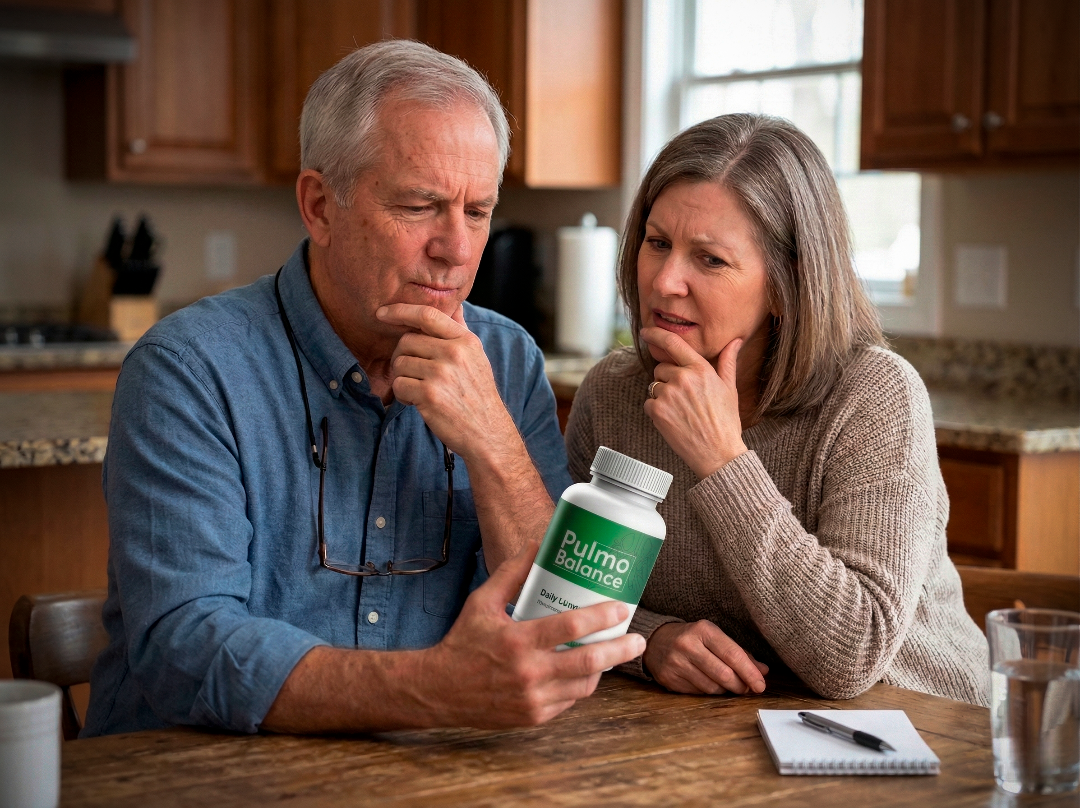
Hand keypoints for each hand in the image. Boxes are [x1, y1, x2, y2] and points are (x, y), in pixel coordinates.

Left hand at [377, 303, 518, 460]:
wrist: (488, 433)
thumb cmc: (477, 395)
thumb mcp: (477, 357)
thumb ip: (461, 331)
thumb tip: (455, 305)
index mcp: (466, 341)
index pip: (427, 314)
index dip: (401, 310)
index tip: (383, 313)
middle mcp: (455, 353)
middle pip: (407, 341)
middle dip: (403, 357)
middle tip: (414, 374)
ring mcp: (442, 373)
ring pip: (399, 363)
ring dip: (402, 379)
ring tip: (420, 391)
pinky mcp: (430, 395)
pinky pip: (399, 385)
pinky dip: (402, 396)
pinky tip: (418, 403)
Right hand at [422, 540, 646, 727]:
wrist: (438, 690)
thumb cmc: (463, 642)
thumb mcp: (482, 602)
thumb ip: (512, 573)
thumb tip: (537, 544)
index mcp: (517, 640)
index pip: (570, 627)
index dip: (601, 617)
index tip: (621, 608)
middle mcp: (528, 673)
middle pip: (588, 661)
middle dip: (619, 650)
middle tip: (638, 639)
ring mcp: (532, 699)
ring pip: (583, 685)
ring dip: (603, 668)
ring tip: (615, 652)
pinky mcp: (533, 718)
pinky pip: (568, 702)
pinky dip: (581, 685)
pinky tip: (586, 671)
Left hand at [639, 327, 746, 478]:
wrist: (718, 453)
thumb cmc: (725, 421)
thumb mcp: (729, 388)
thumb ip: (727, 361)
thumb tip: (736, 341)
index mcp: (700, 369)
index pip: (672, 342)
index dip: (655, 334)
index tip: (646, 331)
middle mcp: (682, 378)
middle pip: (661, 368)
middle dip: (668, 378)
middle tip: (686, 398)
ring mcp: (668, 395)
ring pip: (654, 386)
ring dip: (663, 395)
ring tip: (683, 411)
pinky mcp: (657, 411)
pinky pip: (649, 403)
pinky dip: (657, 410)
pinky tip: (674, 420)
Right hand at [643, 621, 767, 695]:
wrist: (655, 641)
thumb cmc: (692, 638)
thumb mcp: (714, 637)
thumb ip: (739, 653)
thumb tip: (763, 671)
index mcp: (703, 630)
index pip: (732, 655)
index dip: (750, 673)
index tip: (760, 685)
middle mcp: (688, 645)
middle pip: (724, 674)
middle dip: (740, 685)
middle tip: (747, 689)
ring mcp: (676, 663)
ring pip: (712, 687)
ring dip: (725, 690)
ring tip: (727, 684)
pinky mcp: (669, 679)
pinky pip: (698, 693)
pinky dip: (709, 692)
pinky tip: (709, 684)